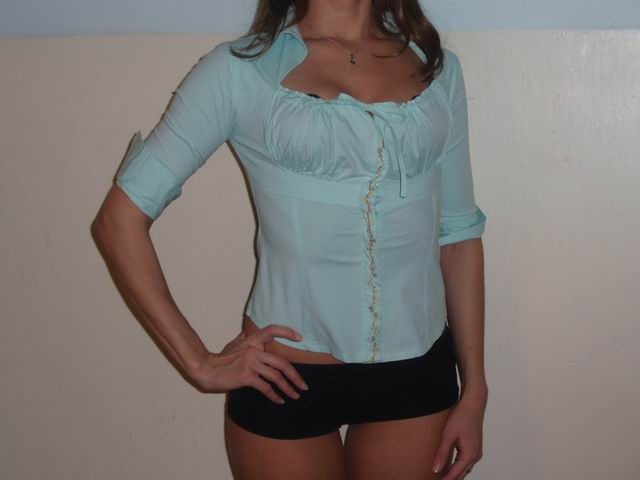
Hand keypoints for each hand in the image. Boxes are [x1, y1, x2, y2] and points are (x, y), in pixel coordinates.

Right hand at [188, 325, 309, 403]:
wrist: (207, 369)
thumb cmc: (221, 358)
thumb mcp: (234, 343)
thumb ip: (245, 338)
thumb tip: (248, 331)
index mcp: (252, 340)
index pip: (272, 330)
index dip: (287, 332)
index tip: (300, 337)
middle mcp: (254, 350)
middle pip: (282, 363)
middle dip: (296, 376)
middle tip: (304, 386)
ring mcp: (251, 363)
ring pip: (276, 377)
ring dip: (288, 388)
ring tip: (295, 395)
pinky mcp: (246, 377)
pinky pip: (266, 387)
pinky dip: (275, 396)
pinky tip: (279, 401)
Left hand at [432, 390, 486, 478]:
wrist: (473, 404)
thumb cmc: (461, 417)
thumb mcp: (448, 435)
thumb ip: (442, 454)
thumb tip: (435, 470)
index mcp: (469, 455)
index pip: (455, 474)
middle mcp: (475, 456)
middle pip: (461, 473)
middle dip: (449, 478)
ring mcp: (476, 452)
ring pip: (463, 469)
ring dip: (453, 473)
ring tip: (440, 476)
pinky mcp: (474, 447)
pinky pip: (465, 462)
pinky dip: (457, 467)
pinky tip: (448, 466)